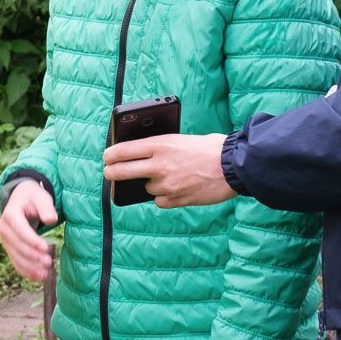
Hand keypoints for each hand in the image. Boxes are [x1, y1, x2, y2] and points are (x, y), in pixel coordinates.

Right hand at [0, 181, 60, 282]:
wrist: (21, 199)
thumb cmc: (32, 198)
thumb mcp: (40, 197)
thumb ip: (46, 207)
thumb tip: (50, 220)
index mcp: (10, 213)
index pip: (20, 229)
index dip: (32, 241)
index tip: (46, 248)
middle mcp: (3, 227)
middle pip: (17, 245)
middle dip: (33, 256)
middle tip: (49, 262)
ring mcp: (5, 239)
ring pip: (16, 256)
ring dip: (30, 267)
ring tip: (46, 274)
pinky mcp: (9, 247)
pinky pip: (15, 261)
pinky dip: (26, 270)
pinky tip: (37, 277)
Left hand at [104, 132, 232, 208]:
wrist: (234, 166)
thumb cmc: (211, 148)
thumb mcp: (182, 139)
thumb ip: (161, 146)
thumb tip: (143, 153)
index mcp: (160, 144)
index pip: (123, 150)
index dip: (110, 155)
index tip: (106, 157)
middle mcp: (159, 165)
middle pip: (122, 171)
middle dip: (112, 173)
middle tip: (109, 173)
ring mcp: (166, 184)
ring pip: (146, 187)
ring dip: (153, 184)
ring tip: (171, 176)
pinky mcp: (176, 199)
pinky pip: (160, 200)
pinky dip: (165, 196)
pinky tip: (178, 188)